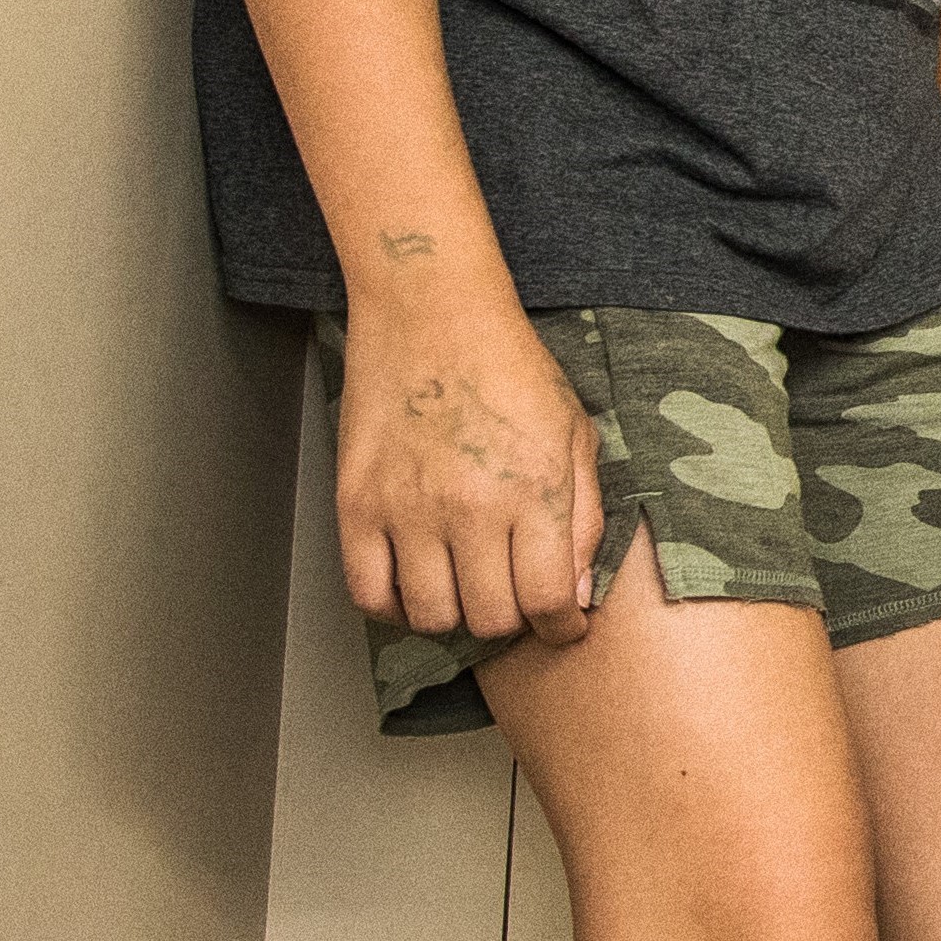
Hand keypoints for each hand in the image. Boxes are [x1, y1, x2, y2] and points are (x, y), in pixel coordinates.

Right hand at [341, 290, 596, 646]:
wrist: (431, 312)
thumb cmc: (509, 366)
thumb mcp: (575, 434)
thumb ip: (583, 519)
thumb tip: (577, 596)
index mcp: (532, 490)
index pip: (548, 601)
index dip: (561, 628)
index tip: (561, 626)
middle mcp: (468, 507)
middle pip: (489, 619)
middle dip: (511, 620)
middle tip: (512, 597)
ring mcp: (406, 508)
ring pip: (429, 616)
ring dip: (454, 614)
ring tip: (465, 587)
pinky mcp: (356, 503)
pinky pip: (367, 593)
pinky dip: (393, 605)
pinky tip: (415, 583)